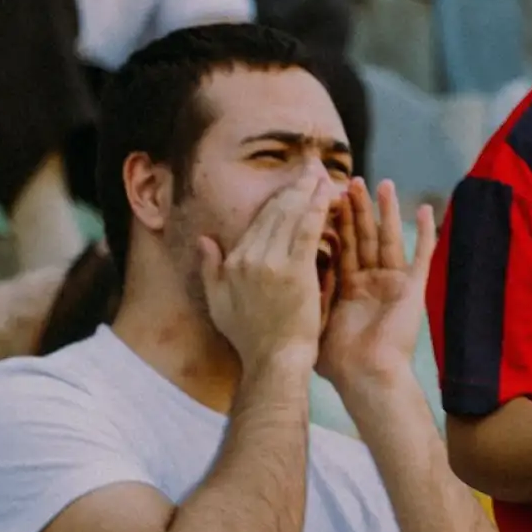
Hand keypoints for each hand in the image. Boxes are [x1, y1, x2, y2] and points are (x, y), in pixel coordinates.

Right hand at [199, 173, 338, 372]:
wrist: (274, 360)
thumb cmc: (250, 338)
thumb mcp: (218, 302)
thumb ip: (209, 268)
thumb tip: (204, 240)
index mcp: (232, 262)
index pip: (257, 221)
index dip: (276, 200)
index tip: (292, 185)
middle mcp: (248, 258)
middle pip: (273, 213)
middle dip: (293, 188)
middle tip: (310, 171)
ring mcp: (271, 263)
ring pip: (290, 217)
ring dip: (306, 192)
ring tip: (320, 176)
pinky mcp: (295, 271)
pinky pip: (306, 231)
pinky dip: (316, 210)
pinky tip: (326, 195)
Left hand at [319, 178, 437, 392]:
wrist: (365, 378)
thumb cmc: (338, 361)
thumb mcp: (312, 318)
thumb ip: (302, 292)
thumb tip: (278, 271)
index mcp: (348, 287)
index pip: (338, 245)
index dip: (332, 220)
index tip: (323, 194)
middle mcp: (371, 281)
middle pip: (362, 236)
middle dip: (355, 208)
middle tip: (349, 180)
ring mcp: (393, 282)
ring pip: (388, 238)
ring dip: (385, 211)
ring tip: (380, 183)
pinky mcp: (412, 288)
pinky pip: (421, 256)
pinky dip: (426, 233)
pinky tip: (426, 209)